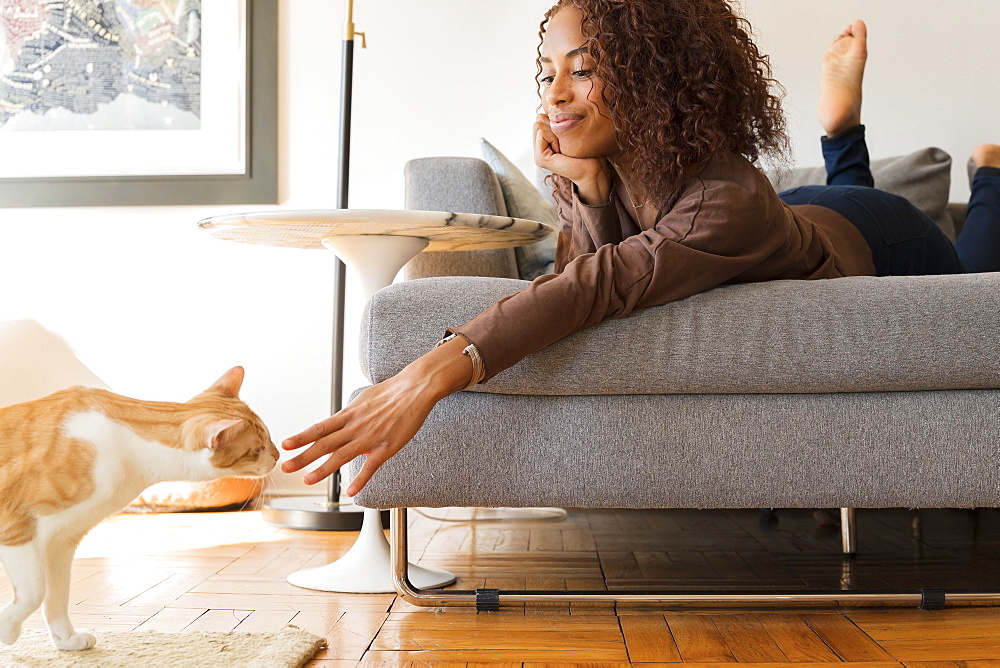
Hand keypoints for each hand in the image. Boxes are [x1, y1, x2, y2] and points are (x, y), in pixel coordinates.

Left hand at [281, 336, 473, 494]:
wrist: (415, 388)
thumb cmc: (391, 392)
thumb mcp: (363, 399)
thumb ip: (350, 414)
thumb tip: (338, 422)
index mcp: (349, 414)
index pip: (320, 428)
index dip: (301, 437)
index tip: (286, 445)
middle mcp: (355, 426)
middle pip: (324, 444)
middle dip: (303, 457)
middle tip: (286, 467)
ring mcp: (370, 438)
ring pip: (342, 456)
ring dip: (323, 469)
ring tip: (308, 480)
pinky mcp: (387, 447)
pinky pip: (371, 466)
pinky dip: (360, 479)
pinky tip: (351, 492)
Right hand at [533, 113, 610, 204]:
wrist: (593, 168)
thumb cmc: (587, 150)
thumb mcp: (568, 130)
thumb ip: (554, 122)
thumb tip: (541, 114)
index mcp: (545, 143)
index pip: (540, 118)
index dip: (556, 121)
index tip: (567, 136)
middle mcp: (539, 149)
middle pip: (537, 121)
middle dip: (553, 125)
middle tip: (565, 142)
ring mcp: (538, 155)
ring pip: (538, 125)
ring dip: (554, 131)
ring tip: (564, 146)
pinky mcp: (540, 159)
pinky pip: (541, 133)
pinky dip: (553, 137)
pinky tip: (561, 150)